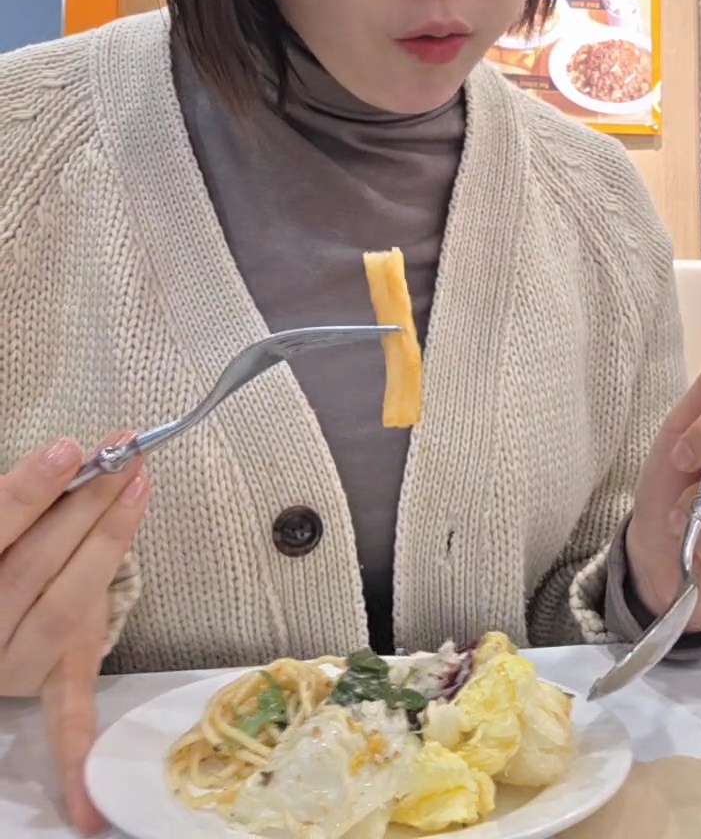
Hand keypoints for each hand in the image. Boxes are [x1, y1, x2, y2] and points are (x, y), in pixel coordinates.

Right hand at [0, 435, 149, 833]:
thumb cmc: (3, 557)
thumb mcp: (1, 532)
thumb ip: (22, 504)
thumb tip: (77, 455)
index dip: (29, 491)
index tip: (72, 448)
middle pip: (29, 567)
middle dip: (82, 505)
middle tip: (122, 456)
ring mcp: (5, 665)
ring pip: (59, 610)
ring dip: (104, 544)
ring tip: (137, 484)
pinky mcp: (41, 682)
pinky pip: (61, 720)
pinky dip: (76, 760)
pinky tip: (89, 810)